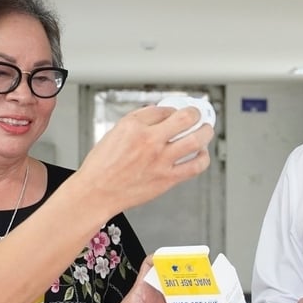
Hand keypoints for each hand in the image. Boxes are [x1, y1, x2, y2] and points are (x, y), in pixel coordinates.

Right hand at [76, 105, 213, 214]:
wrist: (96, 193)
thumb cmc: (101, 168)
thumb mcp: (113, 134)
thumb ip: (136, 124)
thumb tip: (157, 117)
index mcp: (133, 126)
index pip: (162, 109)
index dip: (171, 110)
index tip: (173, 114)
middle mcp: (149, 140)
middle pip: (185, 118)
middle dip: (195, 114)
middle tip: (196, 116)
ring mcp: (160, 159)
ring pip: (196, 140)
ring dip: (205, 132)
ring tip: (206, 131)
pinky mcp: (167, 178)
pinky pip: (195, 166)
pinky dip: (203, 158)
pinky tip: (201, 155)